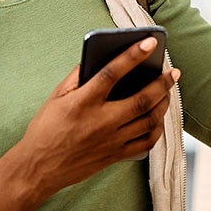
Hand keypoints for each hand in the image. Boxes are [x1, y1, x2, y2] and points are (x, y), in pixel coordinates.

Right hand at [15, 38, 179, 195]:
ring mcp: (110, 141)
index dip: (133, 55)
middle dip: (162, 83)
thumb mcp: (55, 98)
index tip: (150, 42)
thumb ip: (77, 77)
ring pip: (148, 121)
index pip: (112, 73)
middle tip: (173, 72)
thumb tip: (98, 58)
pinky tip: (158, 118)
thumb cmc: (44, 129)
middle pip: (141, 100)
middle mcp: (100, 122)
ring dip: (163, 104)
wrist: (38, 169)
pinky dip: (157, 129)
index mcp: (82, 103)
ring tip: (168, 92)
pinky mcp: (115, 156)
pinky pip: (145, 143)